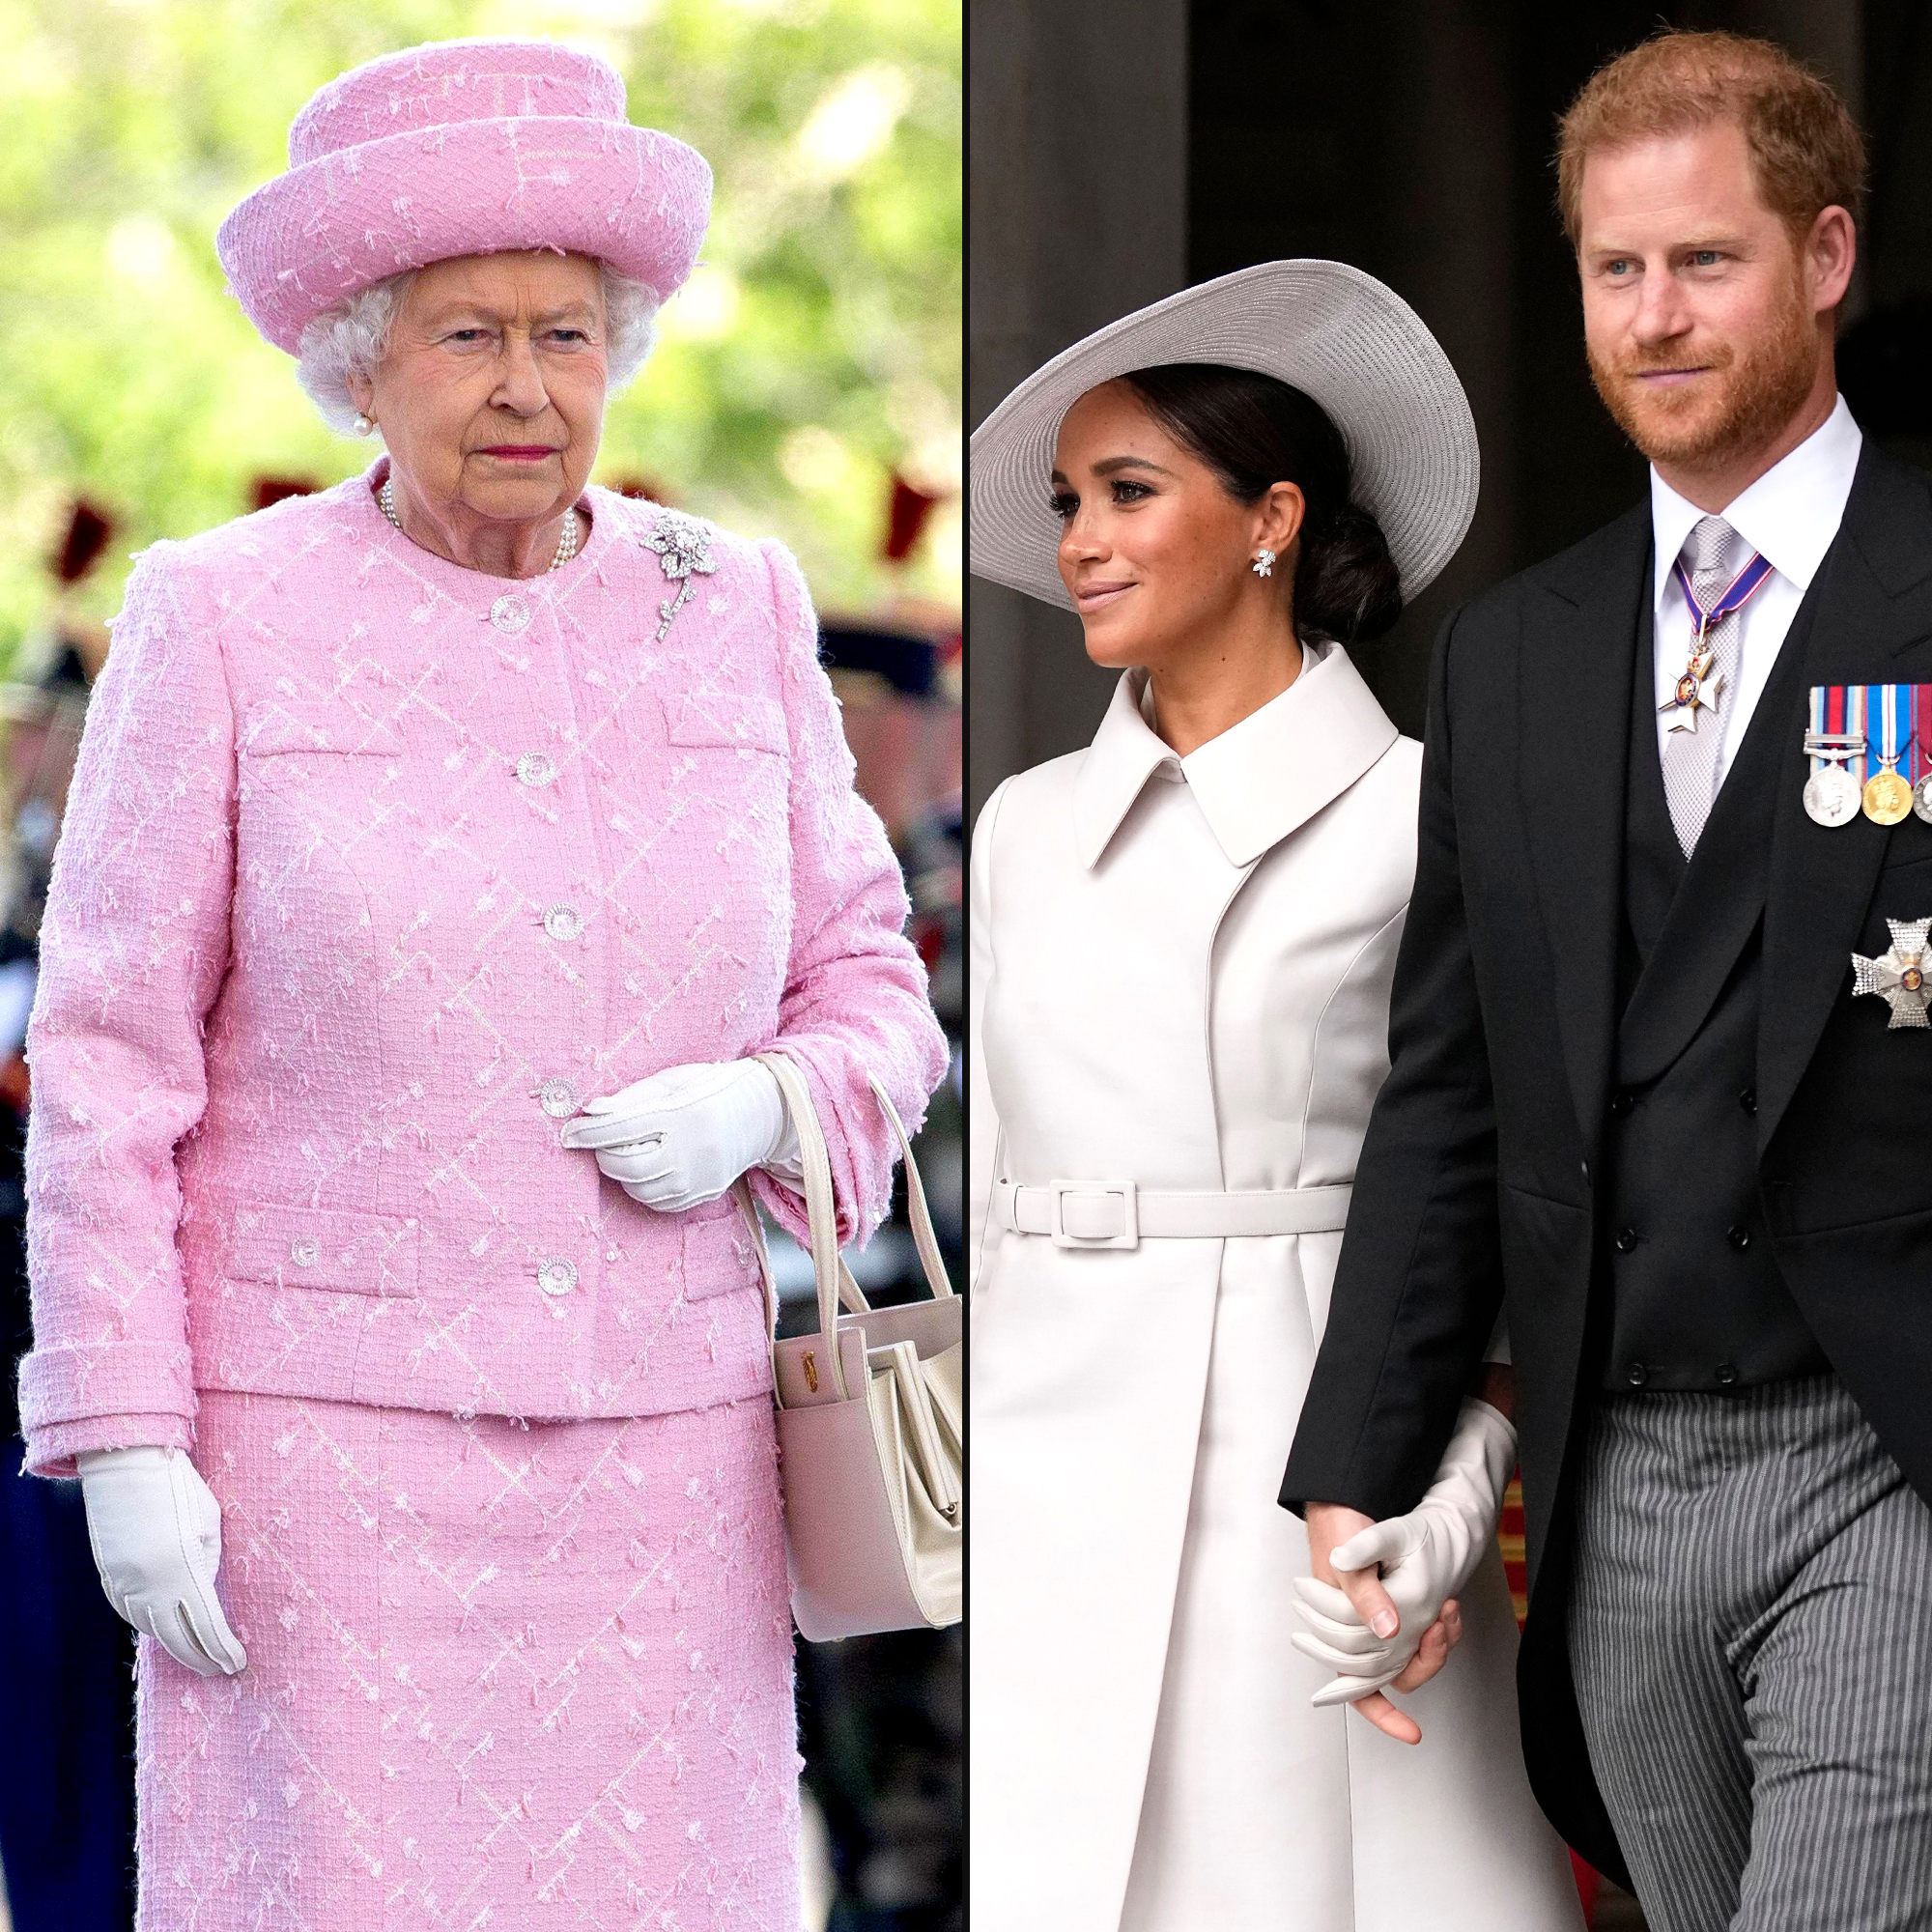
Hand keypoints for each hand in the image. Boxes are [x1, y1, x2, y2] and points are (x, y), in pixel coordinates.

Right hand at [77, 1446, 246, 1677]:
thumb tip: (205, 1593)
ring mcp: (124, 1584)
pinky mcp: (109, 1577)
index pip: (206, 1625)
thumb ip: (208, 1563)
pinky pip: (131, 1614)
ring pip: (151, 1630)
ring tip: (196, 1657)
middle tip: (219, 1671)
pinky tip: (163, 1632)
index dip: (222, 1649)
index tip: (237, 1664)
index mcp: (181, 1571)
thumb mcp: (208, 1524)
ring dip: (175, 1646)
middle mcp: (149, 1585)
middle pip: (176, 1638)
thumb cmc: (180, 1488)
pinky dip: (150, 1627)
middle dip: (200, 1658)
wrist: (127, 1467)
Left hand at [559, 1058, 798, 1210]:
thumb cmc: (709, 1088)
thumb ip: (632, 1097)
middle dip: (603, 1154)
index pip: (620, 1128)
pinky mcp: (702, 1195)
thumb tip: (591, 1112)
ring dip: (622, 1171)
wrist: (760, 1114)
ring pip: (638, 1188)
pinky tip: (649, 1166)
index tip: (568, 1133)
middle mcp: (691, 1150)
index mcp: (681, 1114)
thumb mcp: (672, 1080)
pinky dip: (642, 1187)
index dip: (587, 1132)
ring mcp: (698, 1178)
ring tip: (629, 1151)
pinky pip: (656, 1202)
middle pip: (626, 1166)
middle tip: (601, 1141)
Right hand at [1302, 1502, 1455, 1743]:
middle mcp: (1360, 1630)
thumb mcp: (1350, 1558)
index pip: (1354, 1685)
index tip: (1413, 1733)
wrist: (1350, 1493)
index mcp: (1337, 1628)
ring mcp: (1383, 1618)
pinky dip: (1442, 1626)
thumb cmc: (1338, 1524)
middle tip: (1441, 1629)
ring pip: (1415, 1654)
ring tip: (1447, 1612)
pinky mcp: (1402, 1604)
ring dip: (1438, 1642)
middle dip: (1426, 1660)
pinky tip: (1447, 1607)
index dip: (1382, 1714)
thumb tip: (1390, 1633)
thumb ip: (1366, 1597)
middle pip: (1396, 1673)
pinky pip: (1425, 1631)